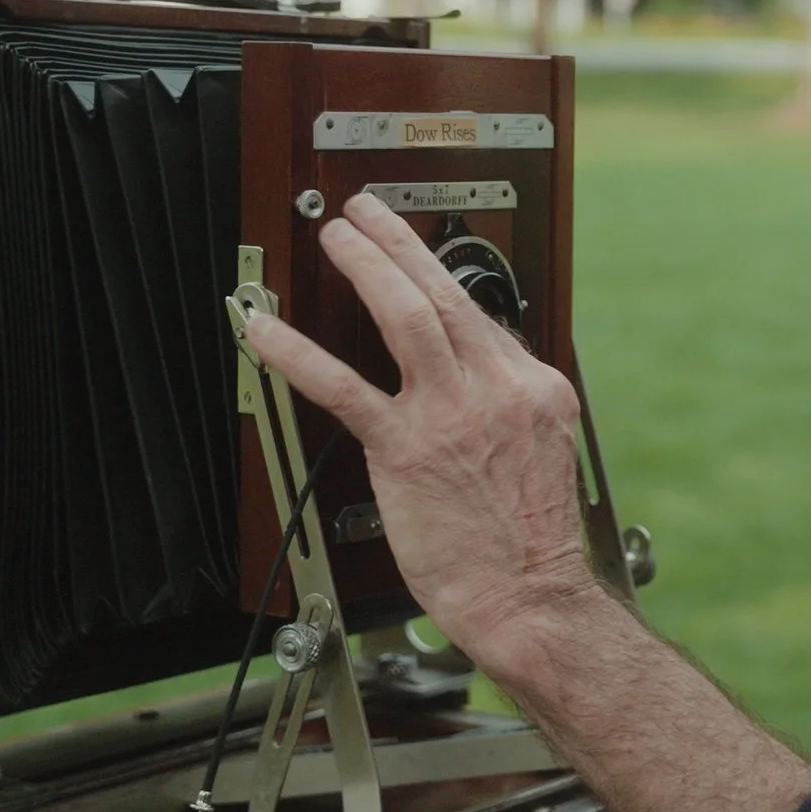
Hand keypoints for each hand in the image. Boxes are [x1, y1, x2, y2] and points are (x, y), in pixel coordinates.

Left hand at [243, 193, 601, 660]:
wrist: (530, 597)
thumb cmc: (532, 547)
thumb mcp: (543, 459)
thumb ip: (507, 413)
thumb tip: (474, 392)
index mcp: (536, 391)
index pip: (484, 320)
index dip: (442, 287)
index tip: (414, 265)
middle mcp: (499, 389)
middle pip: (446, 293)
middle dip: (400, 243)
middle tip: (367, 214)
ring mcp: (454, 414)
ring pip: (406, 314)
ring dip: (367, 265)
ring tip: (337, 238)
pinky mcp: (408, 448)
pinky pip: (344, 387)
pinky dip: (299, 353)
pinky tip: (267, 331)